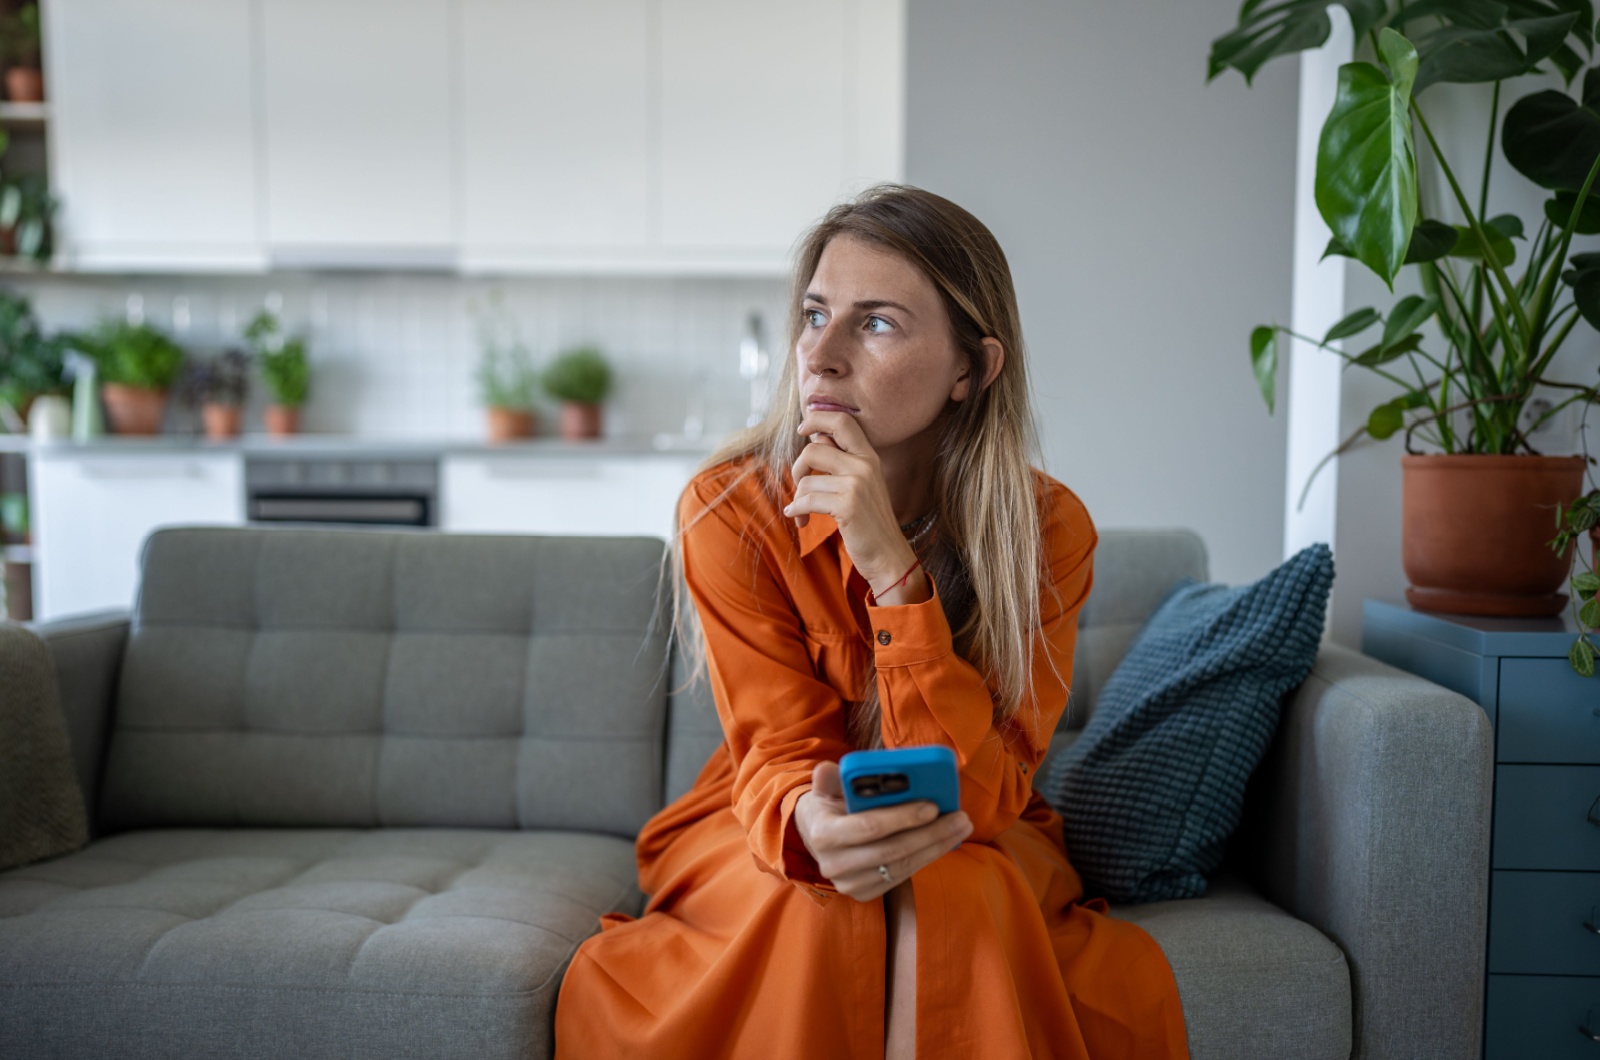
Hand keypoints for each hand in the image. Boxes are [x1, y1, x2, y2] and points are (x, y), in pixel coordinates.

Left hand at [783, 411, 921, 599]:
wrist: (889, 555)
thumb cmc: (869, 521)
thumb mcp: (862, 484)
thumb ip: (842, 460)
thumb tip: (816, 438)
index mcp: (869, 457)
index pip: (842, 421)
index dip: (817, 418)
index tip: (803, 429)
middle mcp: (865, 465)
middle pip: (814, 448)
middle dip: (797, 468)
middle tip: (799, 484)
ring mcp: (857, 484)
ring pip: (807, 479)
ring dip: (797, 499)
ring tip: (802, 514)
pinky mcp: (848, 505)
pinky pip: (807, 500)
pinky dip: (796, 511)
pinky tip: (799, 520)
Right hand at [792, 761, 971, 901]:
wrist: (816, 838)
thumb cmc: (829, 806)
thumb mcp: (824, 788)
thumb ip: (828, 778)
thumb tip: (830, 769)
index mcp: (823, 833)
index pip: (870, 827)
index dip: (903, 817)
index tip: (933, 806)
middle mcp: (834, 864)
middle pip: (893, 850)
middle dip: (931, 833)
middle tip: (961, 817)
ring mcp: (850, 884)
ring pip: (903, 866)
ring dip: (937, 846)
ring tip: (961, 827)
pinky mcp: (864, 893)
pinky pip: (903, 875)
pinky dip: (927, 857)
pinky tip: (946, 841)